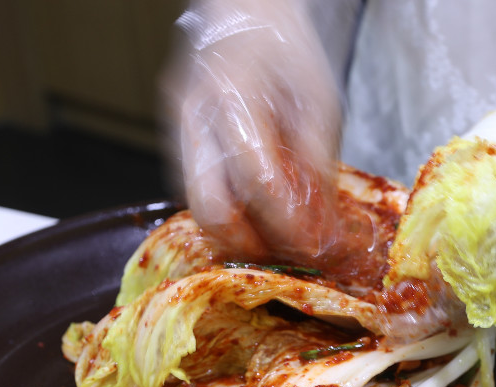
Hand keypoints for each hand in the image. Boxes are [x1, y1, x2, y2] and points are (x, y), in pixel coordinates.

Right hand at [167, 0, 343, 262]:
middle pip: (208, 207)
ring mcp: (177, 124)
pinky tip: (254, 210)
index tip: (309, 245)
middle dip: (248, 243)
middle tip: (283, 253)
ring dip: (235, 231)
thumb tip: (319, 227)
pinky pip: (194, 187)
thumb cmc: (287, 46)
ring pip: (195, 204)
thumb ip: (316, 164)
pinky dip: (225, 208)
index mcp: (236, 94)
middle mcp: (195, 111)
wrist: (246, 11)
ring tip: (273, 235)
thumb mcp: (320, 101)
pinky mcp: (174, 134)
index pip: (256, 180)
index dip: (285, 223)